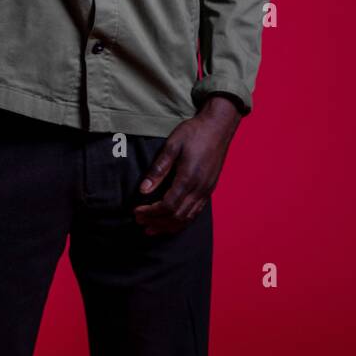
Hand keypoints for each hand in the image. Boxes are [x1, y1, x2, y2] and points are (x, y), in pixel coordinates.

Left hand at [134, 95, 242, 235]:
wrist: (219, 126)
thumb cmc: (195, 132)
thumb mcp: (172, 145)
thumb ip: (158, 169)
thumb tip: (143, 190)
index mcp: (189, 178)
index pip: (167, 205)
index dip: (150, 212)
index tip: (137, 212)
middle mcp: (199, 188)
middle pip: (176, 216)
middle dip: (156, 221)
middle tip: (139, 222)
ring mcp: (206, 190)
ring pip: (187, 218)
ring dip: (168, 226)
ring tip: (152, 229)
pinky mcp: (209, 189)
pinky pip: (196, 212)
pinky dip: (182, 221)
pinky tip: (172, 222)